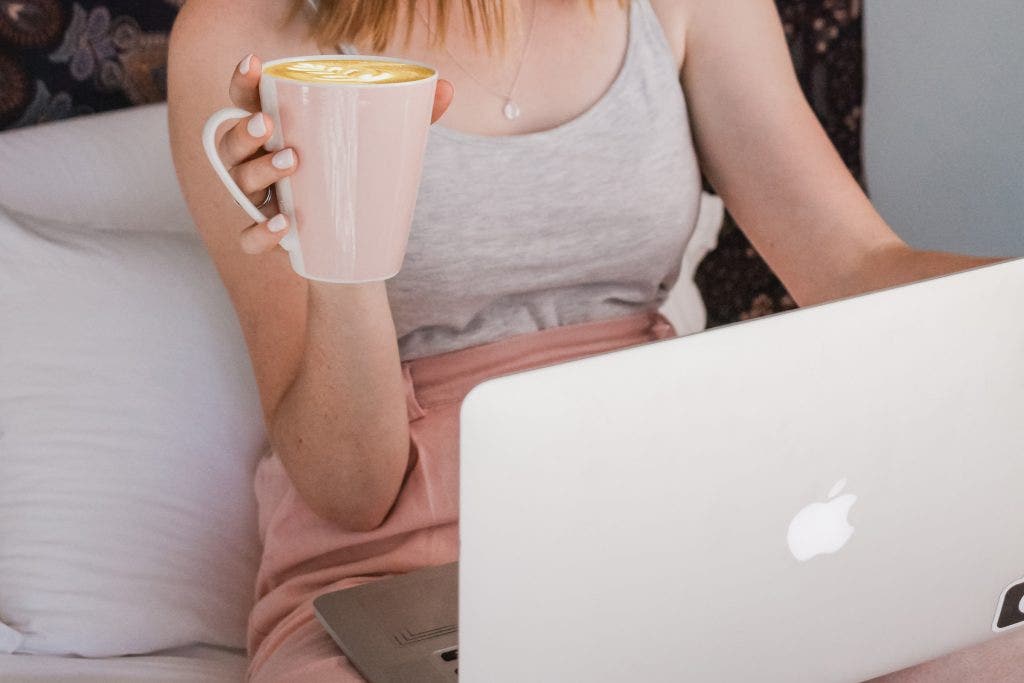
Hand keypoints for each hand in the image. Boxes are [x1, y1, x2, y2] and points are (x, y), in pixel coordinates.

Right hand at [218, 53, 454, 254]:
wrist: (354, 247)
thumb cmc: (357, 181)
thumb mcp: (380, 147)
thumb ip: (410, 117)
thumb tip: (448, 89)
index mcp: (277, 133)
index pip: (246, 101)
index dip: (242, 82)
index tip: (254, 62)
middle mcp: (257, 164)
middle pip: (231, 144)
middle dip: (244, 131)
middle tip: (270, 124)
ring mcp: (260, 203)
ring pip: (238, 184)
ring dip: (258, 172)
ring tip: (292, 163)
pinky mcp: (269, 240)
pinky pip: (249, 237)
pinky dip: (261, 232)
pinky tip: (285, 224)